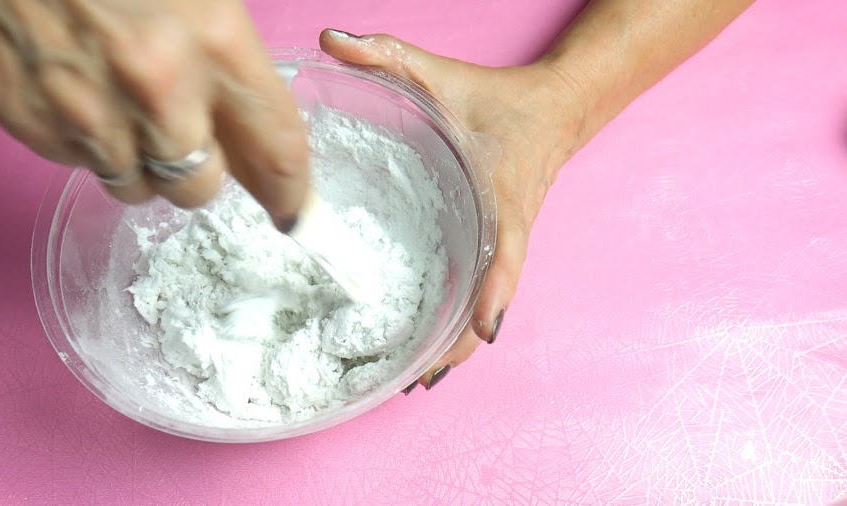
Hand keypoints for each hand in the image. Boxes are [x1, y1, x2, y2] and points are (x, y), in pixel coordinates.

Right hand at [0, 0, 308, 227]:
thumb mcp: (207, 2)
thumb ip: (237, 78)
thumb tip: (256, 153)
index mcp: (215, 44)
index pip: (276, 152)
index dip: (290, 193)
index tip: (292, 212)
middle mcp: (155, 87)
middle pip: (199, 189)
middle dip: (199, 171)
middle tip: (182, 129)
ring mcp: (84, 109)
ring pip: (136, 188)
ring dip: (140, 161)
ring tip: (121, 100)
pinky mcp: (26, 118)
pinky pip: (79, 165)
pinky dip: (87, 142)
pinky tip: (79, 88)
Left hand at [320, 30, 586, 389]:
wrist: (555, 110)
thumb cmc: (499, 99)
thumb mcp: (441, 74)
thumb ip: (388, 55)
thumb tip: (330, 40)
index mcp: (501, 195)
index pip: (505, 250)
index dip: (495, 290)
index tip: (483, 330)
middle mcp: (506, 230)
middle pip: (491, 298)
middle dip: (460, 343)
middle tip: (419, 381)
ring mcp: (504, 243)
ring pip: (486, 304)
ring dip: (457, 345)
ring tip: (417, 383)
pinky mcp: (496, 246)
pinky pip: (482, 292)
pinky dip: (461, 325)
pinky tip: (431, 350)